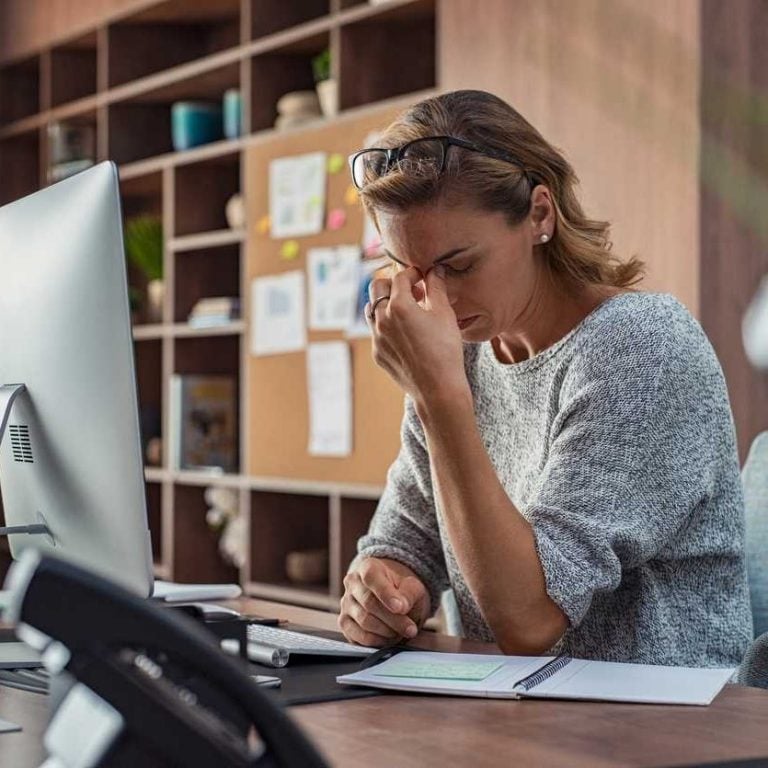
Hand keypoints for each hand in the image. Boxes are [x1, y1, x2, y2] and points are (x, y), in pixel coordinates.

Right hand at [338, 557, 430, 646]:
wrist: (393, 598)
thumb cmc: (402, 590)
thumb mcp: (413, 587)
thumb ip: (409, 594)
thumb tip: (401, 606)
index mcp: (368, 567)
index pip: (371, 578)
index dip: (386, 594)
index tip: (400, 608)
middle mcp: (352, 583)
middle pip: (369, 603)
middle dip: (393, 619)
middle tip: (410, 629)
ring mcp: (346, 604)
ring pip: (364, 621)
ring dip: (387, 631)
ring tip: (402, 632)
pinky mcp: (345, 623)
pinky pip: (359, 637)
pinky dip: (377, 641)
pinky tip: (389, 638)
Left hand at [366, 266, 468, 405]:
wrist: (437, 389)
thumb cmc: (445, 350)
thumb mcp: (444, 314)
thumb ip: (437, 287)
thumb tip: (435, 269)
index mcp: (399, 306)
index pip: (400, 277)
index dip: (413, 273)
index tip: (423, 278)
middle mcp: (382, 319)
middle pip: (376, 287)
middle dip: (393, 284)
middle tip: (412, 291)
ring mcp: (376, 338)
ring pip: (372, 309)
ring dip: (386, 303)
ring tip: (407, 311)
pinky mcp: (377, 353)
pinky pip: (376, 331)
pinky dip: (387, 325)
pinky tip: (406, 333)